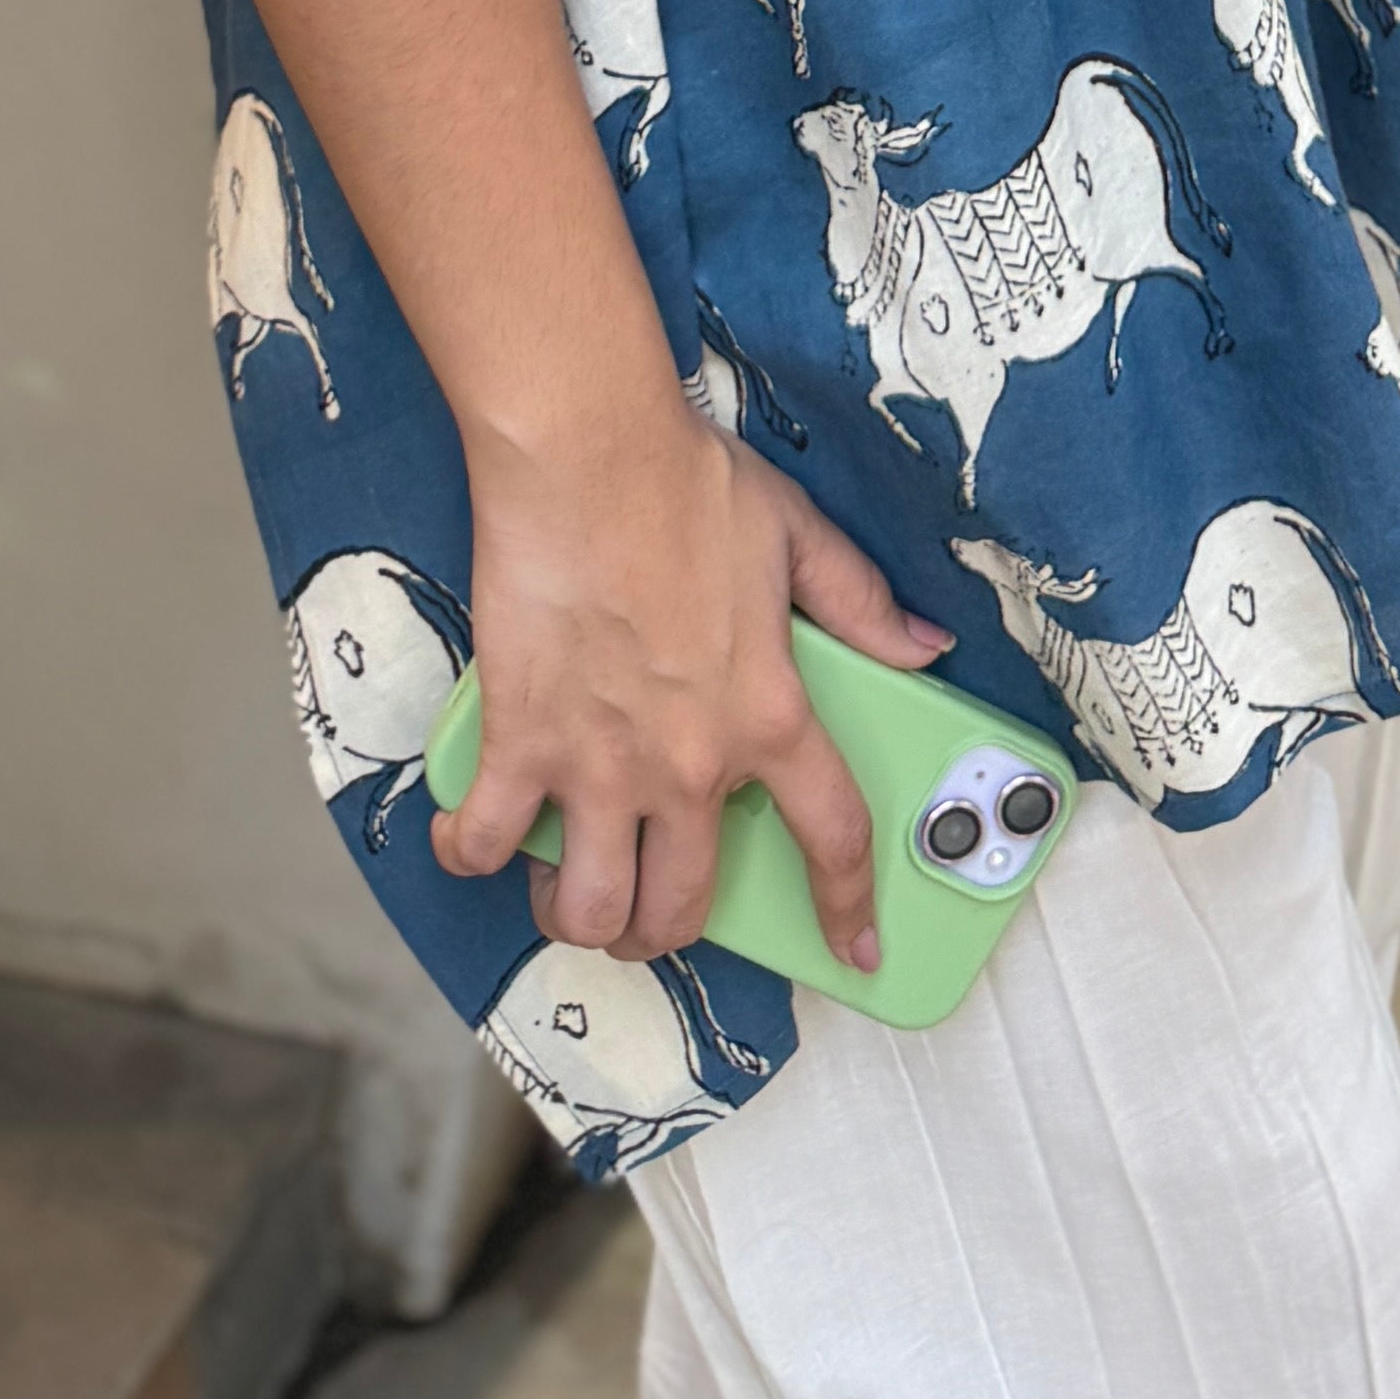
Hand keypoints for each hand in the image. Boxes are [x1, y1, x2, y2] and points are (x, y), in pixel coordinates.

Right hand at [435, 410, 949, 978]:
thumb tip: (925, 648)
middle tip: (652, 904)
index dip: (847, 907)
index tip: (856, 949)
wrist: (585, 449)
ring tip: (575, 888)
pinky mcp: (520, 741)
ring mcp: (598, 763)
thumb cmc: (685, 482)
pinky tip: (477, 837)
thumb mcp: (798, 536)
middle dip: (667, 931)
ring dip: (582, 916)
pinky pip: (486, 841)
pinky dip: (474, 854)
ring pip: (591, 909)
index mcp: (768, 715)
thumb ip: (861, 603)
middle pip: (681, 908)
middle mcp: (687, 763)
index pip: (830, 838)